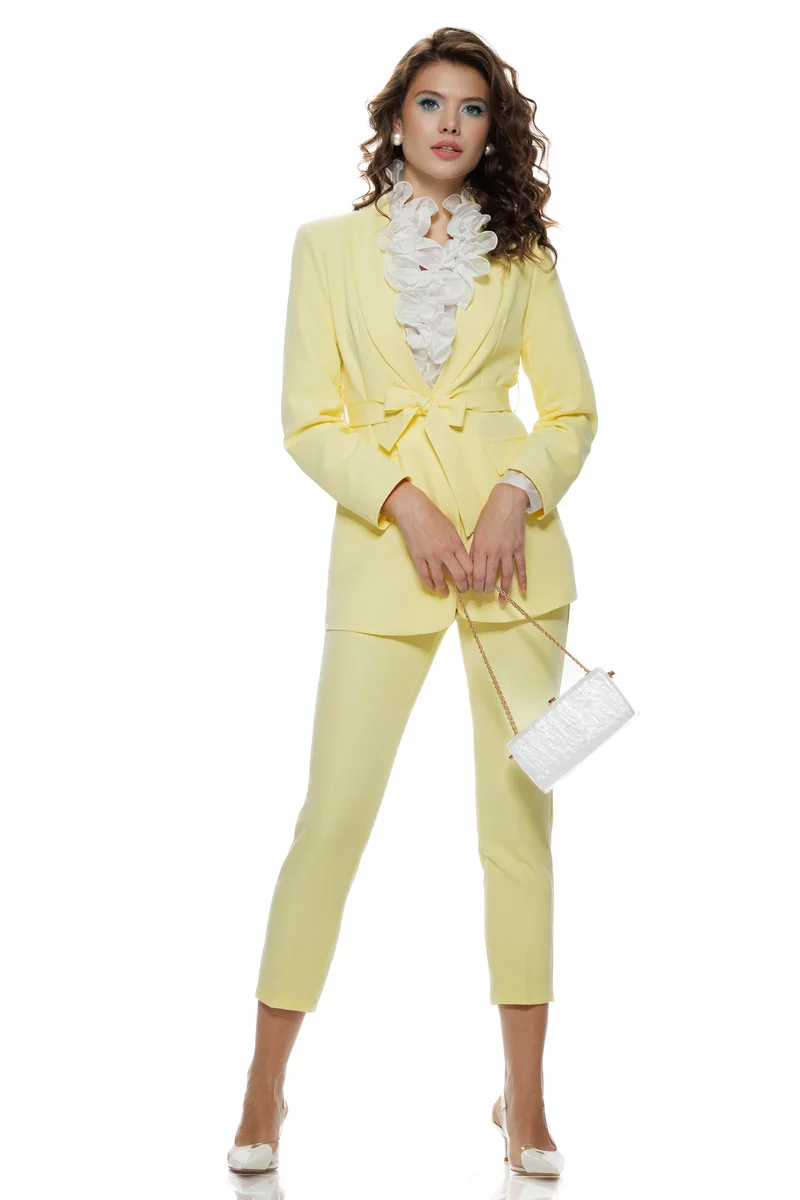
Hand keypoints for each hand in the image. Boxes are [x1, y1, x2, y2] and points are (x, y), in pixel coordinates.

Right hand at [380, 481, 473, 596]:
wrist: (413, 510)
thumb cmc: (434, 516)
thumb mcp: (451, 529)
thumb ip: (457, 545)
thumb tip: (461, 559)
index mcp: (455, 543)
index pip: (469, 566)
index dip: (473, 577)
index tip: (473, 581)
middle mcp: (444, 552)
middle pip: (459, 575)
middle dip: (463, 586)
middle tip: (463, 591)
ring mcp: (430, 556)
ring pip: (440, 579)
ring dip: (445, 589)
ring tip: (446, 593)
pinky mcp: (418, 557)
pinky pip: (424, 576)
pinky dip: (429, 584)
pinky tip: (433, 588)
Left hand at [470, 483, 527, 605]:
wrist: (507, 502)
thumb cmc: (489, 515)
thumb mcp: (476, 532)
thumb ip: (474, 550)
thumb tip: (472, 566)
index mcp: (480, 547)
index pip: (476, 573)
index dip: (474, 584)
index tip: (472, 590)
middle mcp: (493, 551)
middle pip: (489, 577)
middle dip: (485, 589)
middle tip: (484, 594)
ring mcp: (508, 550)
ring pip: (505, 575)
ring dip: (502, 589)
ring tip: (500, 599)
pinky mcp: (519, 548)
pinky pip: (521, 567)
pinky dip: (522, 580)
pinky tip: (522, 591)